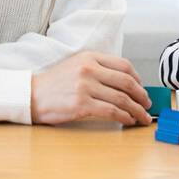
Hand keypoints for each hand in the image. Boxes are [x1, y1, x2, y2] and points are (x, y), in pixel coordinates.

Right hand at [30, 52, 152, 126]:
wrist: (31, 94)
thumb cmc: (54, 83)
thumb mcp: (75, 65)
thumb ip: (97, 69)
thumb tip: (124, 82)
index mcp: (89, 57)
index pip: (124, 65)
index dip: (138, 79)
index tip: (142, 89)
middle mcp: (89, 69)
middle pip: (127, 82)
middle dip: (142, 96)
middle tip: (147, 105)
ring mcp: (85, 87)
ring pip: (122, 98)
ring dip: (137, 110)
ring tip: (142, 117)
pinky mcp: (82, 105)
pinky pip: (111, 111)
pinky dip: (124, 117)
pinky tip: (128, 121)